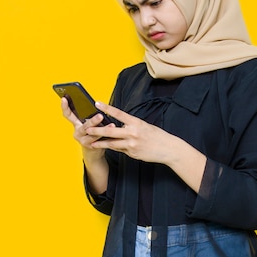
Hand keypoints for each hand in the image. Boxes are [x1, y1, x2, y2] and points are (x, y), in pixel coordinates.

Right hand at [60, 98, 113, 148]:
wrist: (93, 152)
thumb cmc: (93, 134)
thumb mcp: (89, 124)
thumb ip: (90, 116)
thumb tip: (99, 105)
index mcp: (76, 124)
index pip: (68, 114)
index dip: (65, 107)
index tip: (64, 98)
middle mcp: (77, 132)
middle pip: (84, 127)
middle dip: (93, 121)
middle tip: (100, 116)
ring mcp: (83, 141)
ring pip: (92, 135)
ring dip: (102, 130)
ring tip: (111, 125)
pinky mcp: (90, 147)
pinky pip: (98, 142)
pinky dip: (106, 137)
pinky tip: (112, 133)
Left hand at [84, 101, 207, 192]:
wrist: (168, 149)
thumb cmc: (157, 136)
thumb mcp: (144, 126)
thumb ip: (131, 126)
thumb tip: (118, 126)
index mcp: (136, 122)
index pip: (119, 114)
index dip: (107, 108)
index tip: (97, 103)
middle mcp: (133, 133)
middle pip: (111, 131)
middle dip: (97, 130)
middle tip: (87, 128)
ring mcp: (132, 144)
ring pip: (112, 144)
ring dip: (100, 143)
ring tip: (90, 142)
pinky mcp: (132, 153)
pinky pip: (120, 150)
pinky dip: (113, 148)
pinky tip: (105, 147)